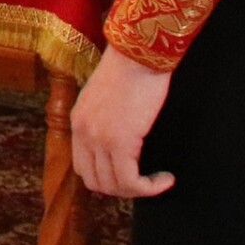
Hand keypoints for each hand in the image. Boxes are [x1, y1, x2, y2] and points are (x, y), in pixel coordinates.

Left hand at [72, 49, 176, 198]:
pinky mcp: (119, 142)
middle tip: (146, 182)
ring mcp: (98, 139)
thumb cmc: (131, 70)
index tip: (130, 176)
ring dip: (138, 190)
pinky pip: (131, 181)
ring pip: (113, 186)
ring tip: (158, 181)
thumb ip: (105, 121)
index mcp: (78, 122)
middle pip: (96, 182)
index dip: (106, 179)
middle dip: (122, 189)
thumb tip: (121, 142)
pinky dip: (150, 187)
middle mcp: (82, 133)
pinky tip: (165, 179)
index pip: (83, 168)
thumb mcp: (106, 98)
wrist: (139, 54)